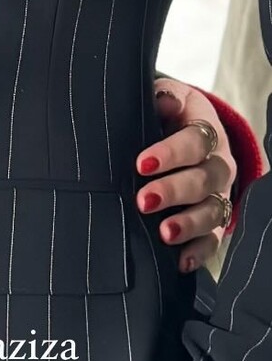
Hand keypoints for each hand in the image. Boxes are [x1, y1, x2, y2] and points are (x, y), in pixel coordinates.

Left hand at [135, 78, 236, 271]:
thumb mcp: (165, 98)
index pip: (196, 141)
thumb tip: (162, 101)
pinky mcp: (214, 221)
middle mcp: (219, 164)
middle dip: (175, 191)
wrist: (182, 129)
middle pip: (204, 179)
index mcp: (207, 129)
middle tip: (144, 200)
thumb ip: (162, 98)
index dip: (171, 153)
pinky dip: (199, 252)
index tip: (141, 164)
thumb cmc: (166, 113)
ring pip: (213, 211)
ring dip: (189, 224)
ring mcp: (219, 194)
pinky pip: (213, 240)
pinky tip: (181, 262)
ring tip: (165, 234)